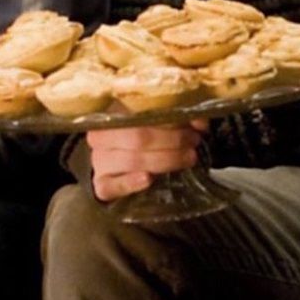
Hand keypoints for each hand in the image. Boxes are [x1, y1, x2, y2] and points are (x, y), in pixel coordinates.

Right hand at [85, 122, 202, 201]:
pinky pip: (111, 186)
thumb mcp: (156, 124)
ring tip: (188, 158)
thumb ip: (178, 119)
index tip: (194, 126)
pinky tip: (148, 179)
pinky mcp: (100, 185)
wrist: (115, 164)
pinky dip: (130, 183)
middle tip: (193, 143)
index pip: (140, 113)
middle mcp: (100, 136)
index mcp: (112, 114)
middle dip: (172, 141)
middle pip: (138, 137)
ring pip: (132, 160)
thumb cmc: (140, 138)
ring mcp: (98, 161)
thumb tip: (200, 122)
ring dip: (165, 160)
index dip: (171, 120)